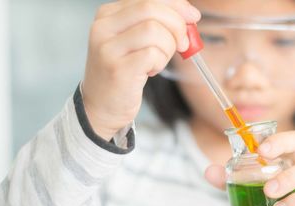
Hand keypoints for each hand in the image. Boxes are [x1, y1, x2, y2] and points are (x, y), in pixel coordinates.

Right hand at [82, 0, 200, 139]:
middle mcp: (103, 27)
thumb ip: (156, 23)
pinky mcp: (117, 69)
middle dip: (176, 25)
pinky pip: (153, 54)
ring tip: (158, 61)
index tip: (193, 17)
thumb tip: (190, 15)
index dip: (176, 5)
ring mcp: (107, 48)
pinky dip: (160, 63)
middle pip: (151, 9)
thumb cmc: (124, 71)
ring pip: (155, 31)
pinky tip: (150, 71)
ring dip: (167, 48)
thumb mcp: (135, 40)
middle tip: (183, 44)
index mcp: (108, 14)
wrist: (101, 106)